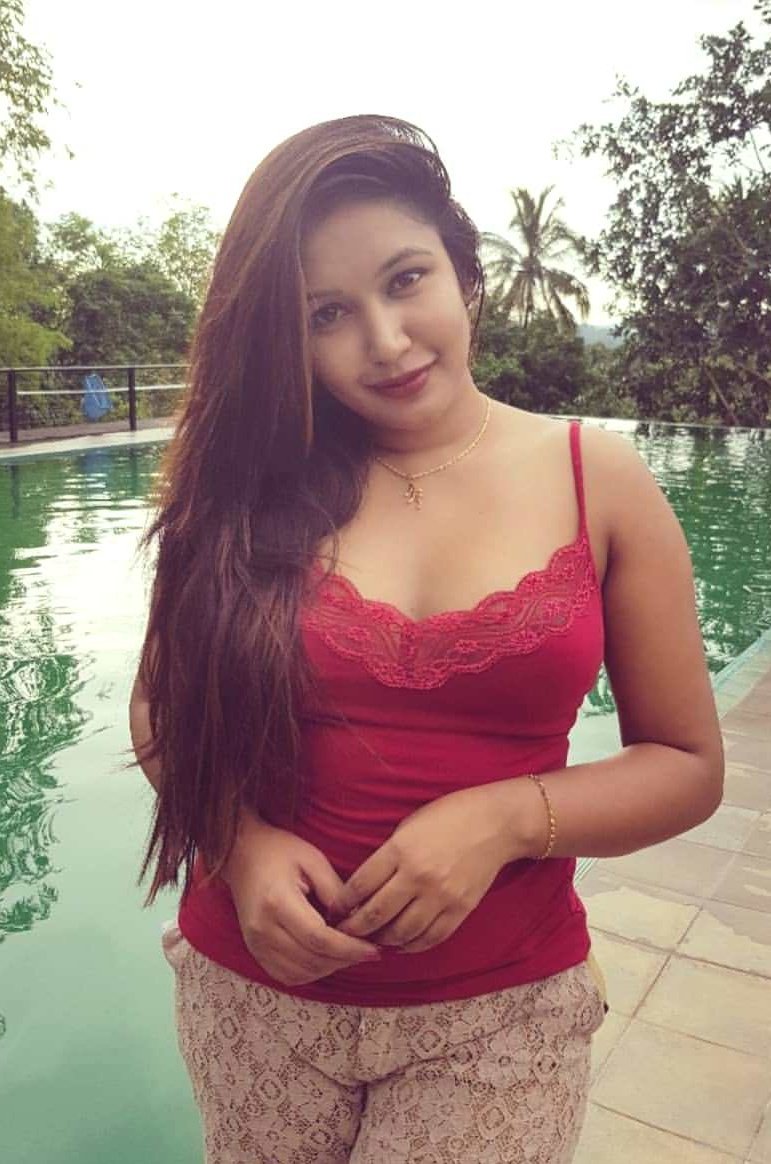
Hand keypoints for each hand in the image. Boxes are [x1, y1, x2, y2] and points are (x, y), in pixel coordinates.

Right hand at [223, 813, 380, 985]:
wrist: (241, 853)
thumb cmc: (278, 851)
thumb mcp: (313, 860)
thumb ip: (336, 892)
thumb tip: (359, 921)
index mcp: (277, 902)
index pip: (319, 939)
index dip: (350, 949)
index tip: (374, 949)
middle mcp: (262, 929)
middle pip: (311, 960)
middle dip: (345, 960)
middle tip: (368, 949)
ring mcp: (255, 943)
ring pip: (300, 973)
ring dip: (330, 968)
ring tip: (350, 952)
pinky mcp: (255, 950)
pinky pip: (287, 975)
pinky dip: (311, 972)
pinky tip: (327, 957)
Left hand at [335, 784, 519, 953]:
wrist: (495, 823)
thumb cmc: (448, 817)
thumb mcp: (409, 826)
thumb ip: (387, 856)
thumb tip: (363, 888)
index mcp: (400, 850)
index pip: (360, 886)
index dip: (342, 903)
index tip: (334, 910)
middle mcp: (418, 876)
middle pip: (375, 915)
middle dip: (354, 928)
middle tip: (344, 933)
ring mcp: (441, 896)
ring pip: (401, 933)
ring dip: (381, 940)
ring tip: (371, 939)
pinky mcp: (460, 909)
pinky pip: (429, 938)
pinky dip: (410, 946)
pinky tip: (400, 944)